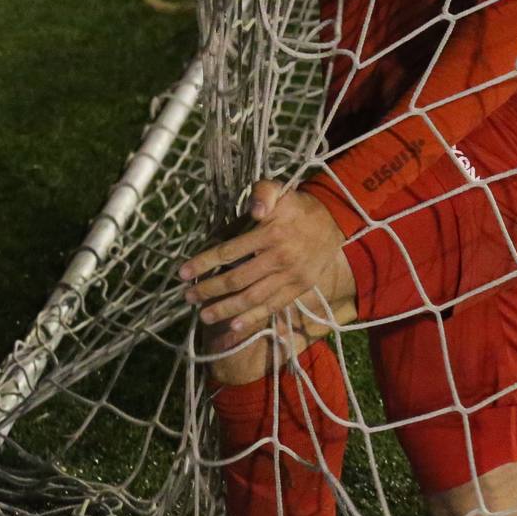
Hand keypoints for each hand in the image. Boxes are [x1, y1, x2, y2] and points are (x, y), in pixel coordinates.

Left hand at [178, 179, 358, 337]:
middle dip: (208, 290)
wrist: (333, 220)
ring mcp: (290, 275)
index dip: (203, 263)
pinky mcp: (299, 287)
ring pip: (252, 298)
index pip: (229, 251)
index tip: (182, 273)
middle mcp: (279, 257)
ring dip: (225, 309)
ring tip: (203, 315)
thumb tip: (253, 210)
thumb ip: (263, 193)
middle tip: (188, 297)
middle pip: (237, 279)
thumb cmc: (297, 206)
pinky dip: (253, 318)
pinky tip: (235, 325)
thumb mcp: (280, 190)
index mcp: (271, 233)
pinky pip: (273, 306)